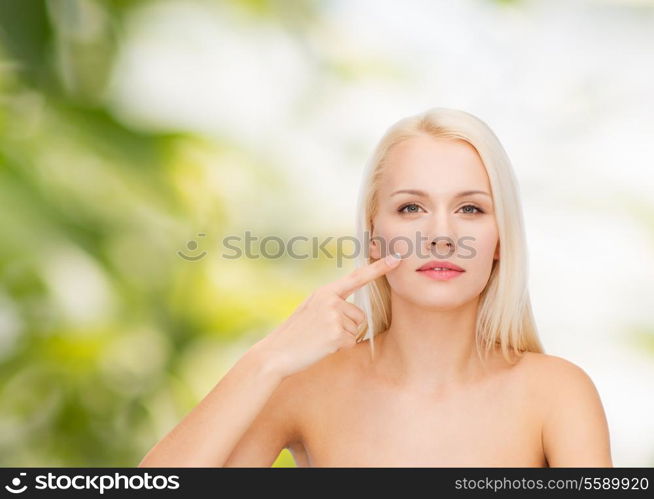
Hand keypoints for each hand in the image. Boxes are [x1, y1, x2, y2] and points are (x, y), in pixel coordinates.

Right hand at [254, 253, 402, 377]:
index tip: (396, 258)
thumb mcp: (311, 310)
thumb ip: (331, 304)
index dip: (378, 268)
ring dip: (342, 338)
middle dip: (347, 327)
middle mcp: (331, 300)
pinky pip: (350, 342)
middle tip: (322, 333)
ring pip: (356, 329)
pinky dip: (338, 347)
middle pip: (359, 315)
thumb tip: (353, 312)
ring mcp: (334, 316)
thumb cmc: (295, 334)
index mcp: (325, 292)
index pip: (356, 277)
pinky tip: (321, 346)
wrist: (276, 352)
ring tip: (319, 338)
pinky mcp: (336, 333)